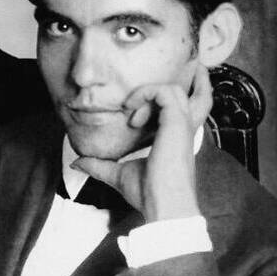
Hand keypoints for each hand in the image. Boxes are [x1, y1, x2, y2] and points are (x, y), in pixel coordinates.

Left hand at [71, 64, 212, 221]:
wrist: (162, 206)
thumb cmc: (147, 193)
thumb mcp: (117, 174)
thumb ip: (99, 165)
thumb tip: (77, 164)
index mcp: (175, 139)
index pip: (181, 111)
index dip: (162, 101)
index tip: (130, 111)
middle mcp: (182, 129)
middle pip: (199, 96)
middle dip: (192, 80)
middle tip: (184, 69)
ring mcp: (182, 125)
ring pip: (176, 89)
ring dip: (149, 90)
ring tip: (130, 107)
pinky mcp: (177, 122)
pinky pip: (164, 92)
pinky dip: (145, 94)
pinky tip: (131, 114)